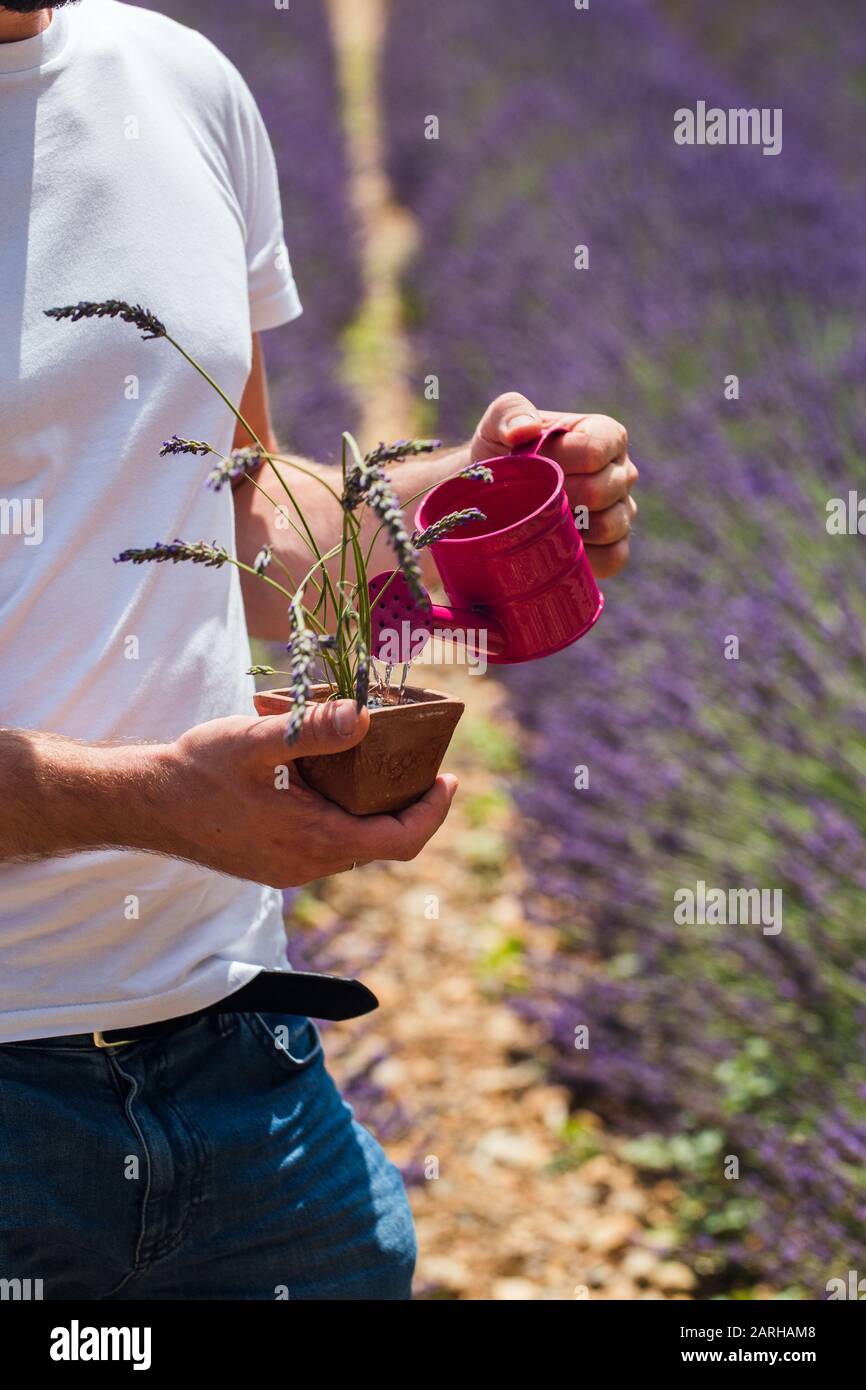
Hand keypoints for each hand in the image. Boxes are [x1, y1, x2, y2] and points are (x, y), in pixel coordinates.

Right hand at [160, 701, 457, 888]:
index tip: (449, 779)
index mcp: (317, 839)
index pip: (401, 840)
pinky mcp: (273, 865)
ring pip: (354, 844)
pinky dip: (344, 817)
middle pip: (382, 843)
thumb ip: (311, 729)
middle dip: (408, 806)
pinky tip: (332, 782)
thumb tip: (365, 716)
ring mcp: (290, 870)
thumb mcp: (257, 740)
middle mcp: (309, 865)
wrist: (145, 803)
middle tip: (420, 765)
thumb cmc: (198, 770)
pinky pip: (326, 845)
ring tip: (380, 766)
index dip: (433, 812)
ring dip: (373, 811)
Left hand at [470, 392, 637, 578]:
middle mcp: (622, 473)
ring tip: (541, 522)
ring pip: (612, 526)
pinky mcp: (614, 546)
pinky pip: (613, 558)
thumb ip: (510, 413)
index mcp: (606, 436)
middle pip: (601, 491)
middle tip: (529, 499)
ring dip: (571, 529)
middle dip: (558, 497)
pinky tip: (557, 550)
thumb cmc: (502, 454)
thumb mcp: (498, 424)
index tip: (530, 465)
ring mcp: (622, 511)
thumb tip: (524, 431)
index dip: (559, 462)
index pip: (595, 451)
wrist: (491, 496)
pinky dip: (586, 559)